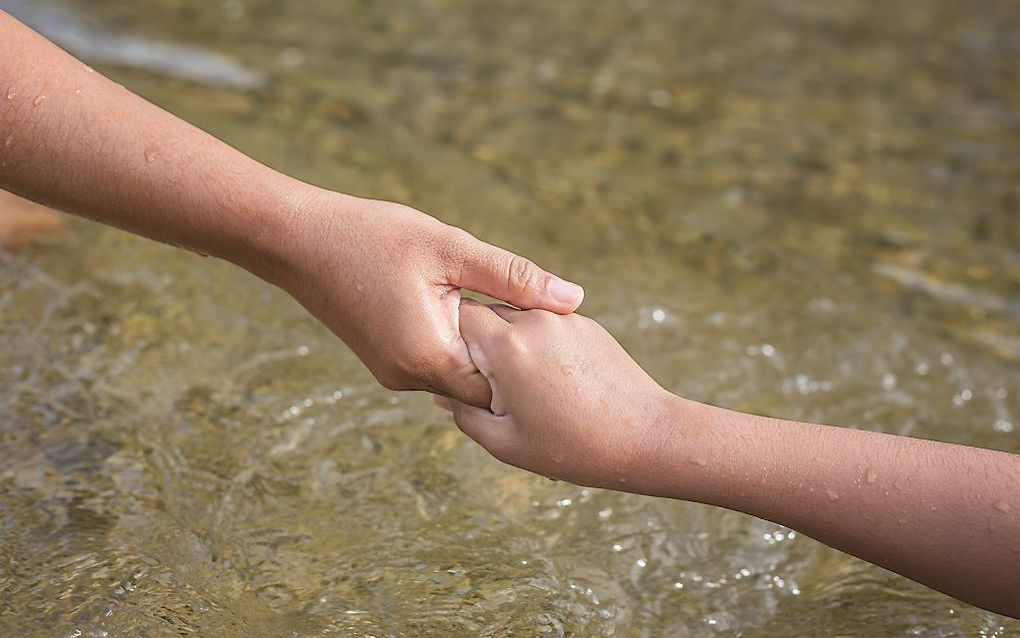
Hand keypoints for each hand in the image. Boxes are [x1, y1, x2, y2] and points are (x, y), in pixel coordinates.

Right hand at [265, 190, 583, 407]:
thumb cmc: (372, 236)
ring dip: (484, 348)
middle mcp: (410, 378)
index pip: (501, 387)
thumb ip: (514, 277)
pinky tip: (468, 308)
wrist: (297, 240)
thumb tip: (575, 299)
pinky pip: (437, 362)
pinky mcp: (386, 360)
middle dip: (511, 359)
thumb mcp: (451, 249)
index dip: (531, 364)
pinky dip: (458, 342)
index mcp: (429, 357)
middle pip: (482, 386)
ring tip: (507, 313)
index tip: (557, 339)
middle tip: (543, 328)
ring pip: (459, 374)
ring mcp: (394, 373)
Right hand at [435, 299, 669, 487]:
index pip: (458, 318)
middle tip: (484, 383)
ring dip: (507, 342)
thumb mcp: (505, 442)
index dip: (448, 339)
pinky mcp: (586, 325)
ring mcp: (563, 319)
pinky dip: (537, 346)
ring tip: (521, 386)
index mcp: (508, 348)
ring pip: (516, 317)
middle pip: (485, 313)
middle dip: (476, 342)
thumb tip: (441, 394)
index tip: (453, 369)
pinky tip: (551, 382)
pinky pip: (545, 326)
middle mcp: (534, 322)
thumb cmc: (573, 447)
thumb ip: (464, 414)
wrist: (647, 435)